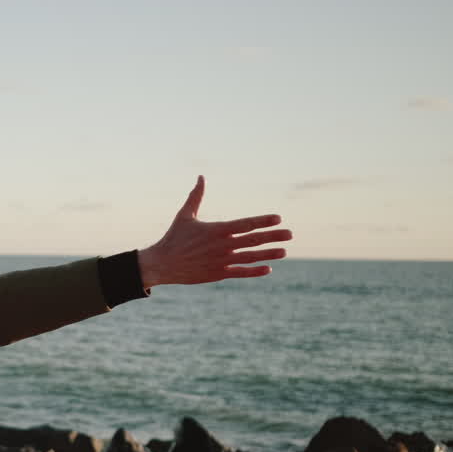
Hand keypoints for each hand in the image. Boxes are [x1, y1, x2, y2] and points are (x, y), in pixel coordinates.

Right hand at [137, 176, 290, 288]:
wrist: (162, 264)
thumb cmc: (174, 238)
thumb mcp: (185, 215)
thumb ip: (196, 196)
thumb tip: (200, 177)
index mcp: (217, 230)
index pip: (246, 224)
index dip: (263, 221)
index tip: (278, 218)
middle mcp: (222, 246)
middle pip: (253, 240)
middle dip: (273, 236)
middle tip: (290, 234)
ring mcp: (221, 261)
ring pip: (250, 257)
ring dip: (268, 254)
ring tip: (284, 251)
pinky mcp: (217, 274)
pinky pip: (240, 272)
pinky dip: (254, 271)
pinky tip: (267, 269)